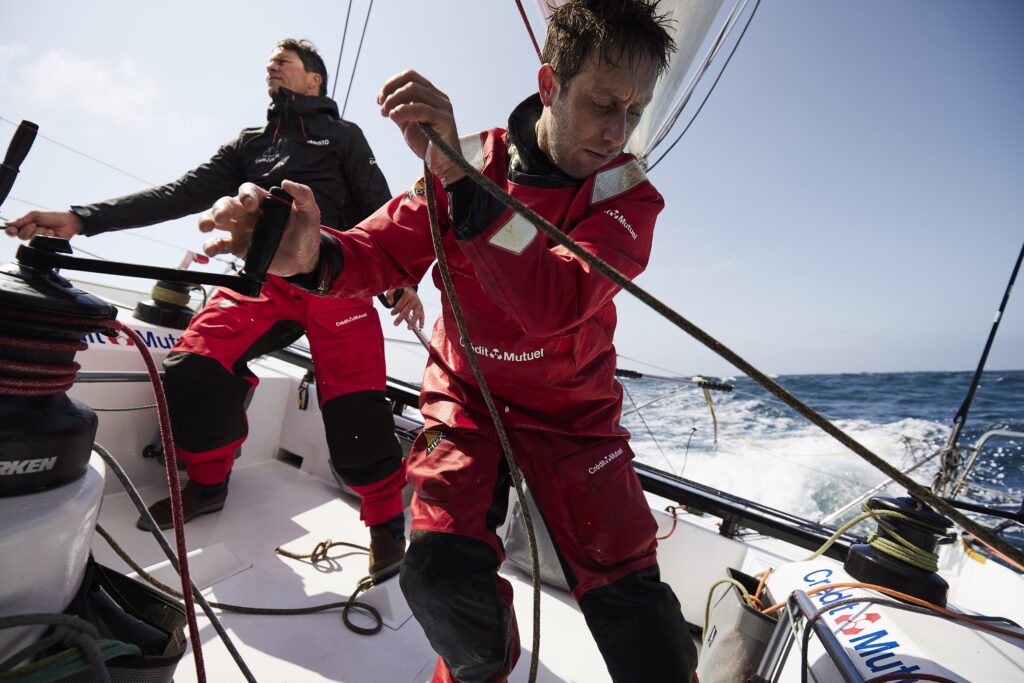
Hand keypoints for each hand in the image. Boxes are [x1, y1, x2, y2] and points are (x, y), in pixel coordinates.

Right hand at [4, 210, 82, 239]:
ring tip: (47, 228)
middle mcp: (30, 234)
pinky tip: (52, 233)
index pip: (12, 231)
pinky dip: (48, 236)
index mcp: (25, 226)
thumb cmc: (52, 216)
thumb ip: (21, 219)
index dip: (10, 232)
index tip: (13, 230)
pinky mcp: (46, 246)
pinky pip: (43, 244)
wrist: (68, 221)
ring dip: (40, 232)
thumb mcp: (35, 214)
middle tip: (37, 224)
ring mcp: (38, 240)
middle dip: (29, 229)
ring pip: (32, 240)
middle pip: (22, 236)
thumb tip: (6, 224)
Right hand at [198, 179, 322, 276]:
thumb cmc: (306, 232)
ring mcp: (241, 230)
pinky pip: (220, 244)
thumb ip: (303, 196)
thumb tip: (287, 183)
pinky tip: (210, 248)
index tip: (250, 205)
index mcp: (264, 201)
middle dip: (221, 208)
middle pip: (227, 204)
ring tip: (206, 227)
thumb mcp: (311, 213)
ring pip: (217, 220)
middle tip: (221, 218)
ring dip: (207, 220)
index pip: (248, 191)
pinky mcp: (238, 247)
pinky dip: (211, 245)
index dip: (246, 195)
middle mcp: (248, 213)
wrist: (304, 259)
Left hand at [377, 70, 465, 185]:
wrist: (443, 166)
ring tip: (386, 113)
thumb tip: (384, 100)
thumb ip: (399, 110)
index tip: (379, 99)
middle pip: (411, 81)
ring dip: (394, 100)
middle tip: (381, 106)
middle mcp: (440, 98)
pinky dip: (403, 110)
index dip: (392, 83)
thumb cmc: (427, 145)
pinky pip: (420, 108)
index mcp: (432, 96)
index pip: (410, 76)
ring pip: (414, 90)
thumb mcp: (408, 124)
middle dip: (390, 91)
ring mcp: (443, 108)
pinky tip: (394, 117)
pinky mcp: (445, 120)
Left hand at [384, 288, 424, 329]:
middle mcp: (414, 299)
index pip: (400, 304)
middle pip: (407, 310)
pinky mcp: (421, 307)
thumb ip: (390, 294)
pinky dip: (422, 321)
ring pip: (416, 314)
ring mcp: (418, 304)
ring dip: (413, 322)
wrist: (411, 288)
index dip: (395, 310)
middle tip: (395, 324)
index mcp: (408, 294)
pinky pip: (422, 315)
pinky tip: (421, 327)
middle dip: (400, 318)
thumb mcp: (394, 289)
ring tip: (409, 328)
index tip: (392, 314)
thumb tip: (390, 303)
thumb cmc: (402, 289)